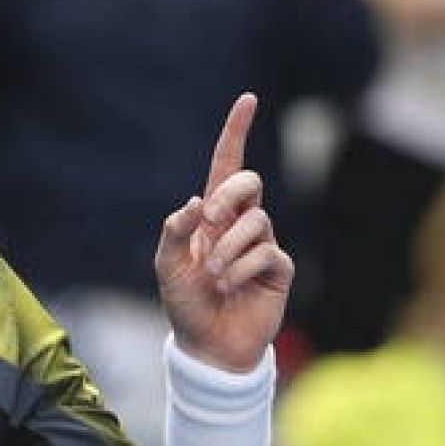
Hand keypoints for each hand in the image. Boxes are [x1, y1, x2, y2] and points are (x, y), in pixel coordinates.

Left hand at [155, 93, 292, 372]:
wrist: (208, 345)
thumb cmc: (186, 305)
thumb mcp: (167, 267)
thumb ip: (174, 232)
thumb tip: (195, 201)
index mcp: (211, 217)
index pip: (226, 167)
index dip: (236, 133)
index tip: (247, 99)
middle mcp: (240, 224)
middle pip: (249, 183)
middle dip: (230, 194)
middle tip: (210, 219)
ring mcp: (262, 244)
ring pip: (256, 221)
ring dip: (227, 249)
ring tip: (213, 277)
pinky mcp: (278, 268)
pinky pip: (266, 252)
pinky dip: (241, 268)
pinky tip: (229, 287)